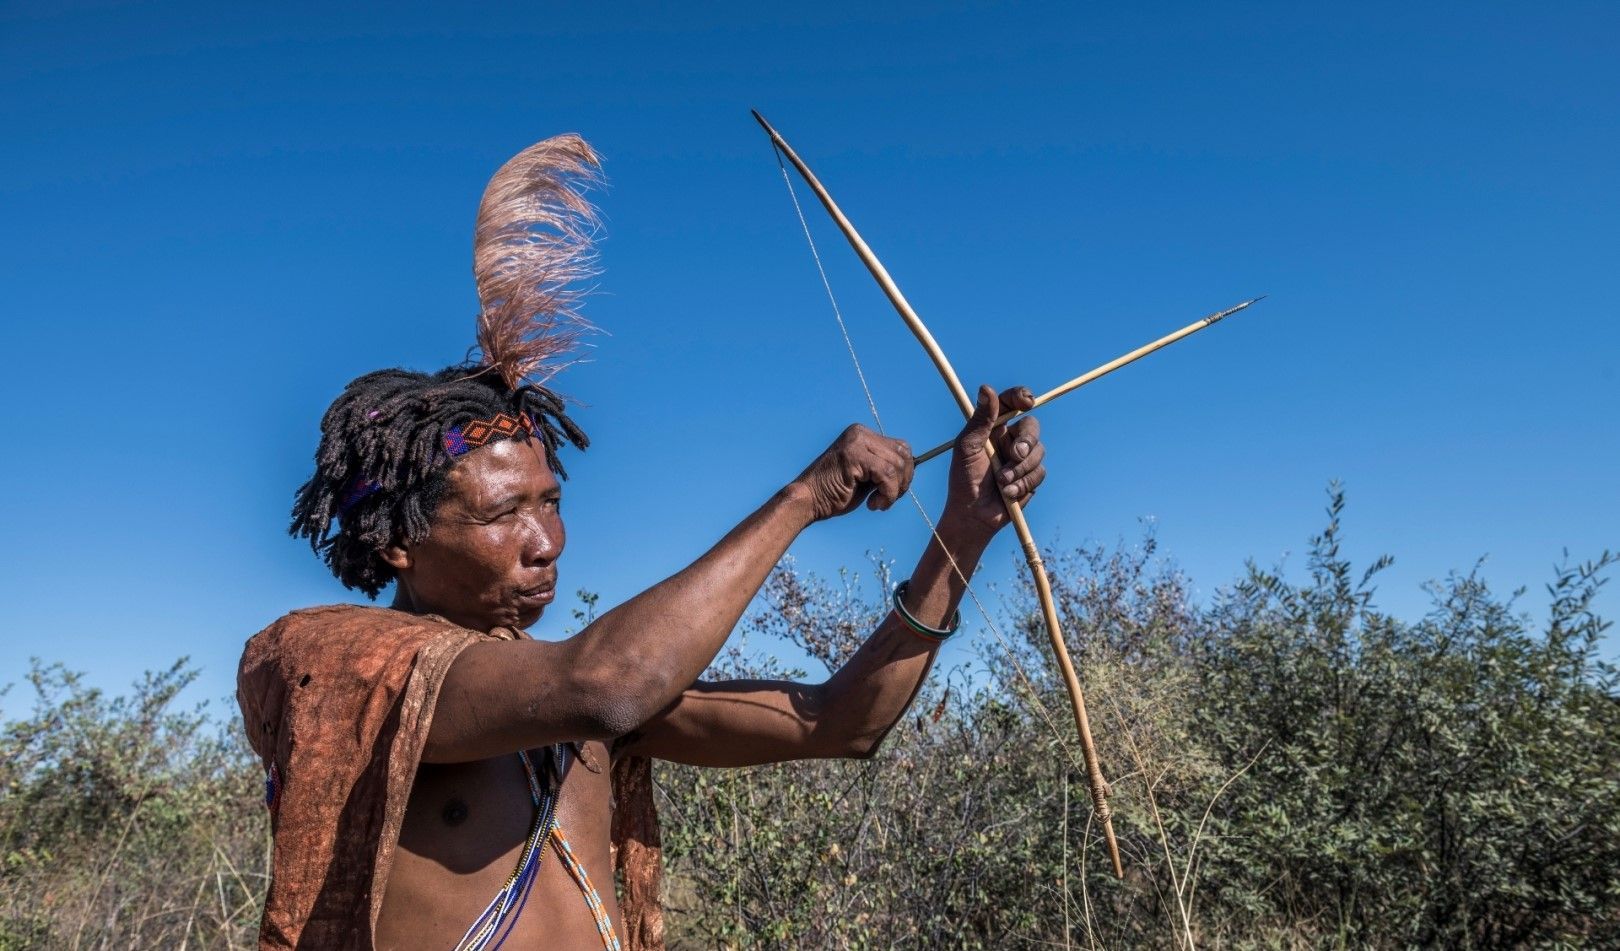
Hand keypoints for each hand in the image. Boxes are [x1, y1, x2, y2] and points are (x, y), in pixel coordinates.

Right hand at [790, 424, 914, 521]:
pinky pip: (886, 475)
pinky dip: (887, 494)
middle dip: (903, 481)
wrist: (807, 501)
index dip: (905, 472)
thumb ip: (885, 468)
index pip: (901, 447)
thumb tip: (911, 470)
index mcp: (862, 434)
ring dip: (893, 491)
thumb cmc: (834, 493)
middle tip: (888, 499)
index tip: (894, 492)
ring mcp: (856, 442)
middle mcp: (860, 433)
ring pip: (896, 465)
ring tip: (878, 504)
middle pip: (903, 454)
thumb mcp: (866, 476)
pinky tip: (873, 505)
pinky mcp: (854, 455)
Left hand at [942, 385, 1045, 534]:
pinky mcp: (1030, 478)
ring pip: (1038, 452)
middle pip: (1032, 427)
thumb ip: (980, 419)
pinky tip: (1007, 493)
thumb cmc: (963, 479)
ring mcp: (1022, 459)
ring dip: (1019, 469)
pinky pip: (1039, 473)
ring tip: (1001, 482)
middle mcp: (1010, 440)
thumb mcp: (967, 446)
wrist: (972, 514)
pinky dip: (1023, 483)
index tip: (1027, 402)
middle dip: (1027, 440)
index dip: (1022, 397)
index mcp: (993, 428)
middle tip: (1015, 453)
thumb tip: (986, 388)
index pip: (1011, 403)